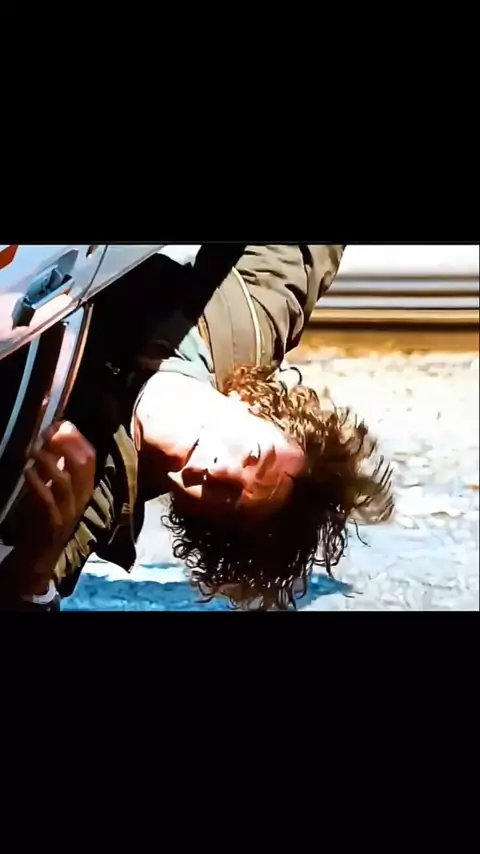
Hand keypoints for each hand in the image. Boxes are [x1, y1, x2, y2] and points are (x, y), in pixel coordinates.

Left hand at [15, 421, 95, 593]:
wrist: (40, 555)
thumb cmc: (46, 516)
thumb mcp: (55, 489)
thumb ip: (58, 466)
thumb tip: (54, 436)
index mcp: (85, 487)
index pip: (90, 456)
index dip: (76, 437)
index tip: (59, 424)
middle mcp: (81, 497)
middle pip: (83, 464)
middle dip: (65, 444)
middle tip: (45, 434)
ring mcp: (69, 511)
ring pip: (66, 480)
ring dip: (48, 461)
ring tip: (32, 452)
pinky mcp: (53, 523)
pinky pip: (48, 500)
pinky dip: (37, 483)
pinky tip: (27, 472)